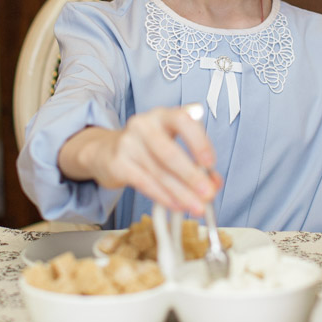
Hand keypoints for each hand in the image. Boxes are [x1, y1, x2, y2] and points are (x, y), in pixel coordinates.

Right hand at [59, 107, 220, 215]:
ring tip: (196, 206)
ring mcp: (128, 143)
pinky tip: (176, 205)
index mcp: (163, 115)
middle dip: (191, 176)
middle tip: (208, 194)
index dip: (199, 142)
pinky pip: (144, 183)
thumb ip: (196, 161)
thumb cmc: (148, 148)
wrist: (107, 151)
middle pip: (170, 151)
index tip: (210, 163)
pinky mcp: (117, 163)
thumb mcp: (172, 145)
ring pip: (158, 172)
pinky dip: (163, 197)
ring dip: (181, 192)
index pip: (183, 120)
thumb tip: (215, 183)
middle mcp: (144, 124)